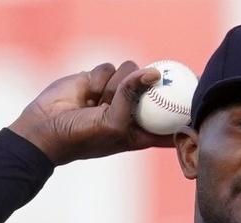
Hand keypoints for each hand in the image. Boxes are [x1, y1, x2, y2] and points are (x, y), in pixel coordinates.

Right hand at [9, 61, 174, 164]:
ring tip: (99, 100)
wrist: (44, 129)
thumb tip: (154, 71)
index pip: (168, 124)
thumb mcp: (114, 123)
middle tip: (160, 77)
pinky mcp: (97, 79)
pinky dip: (100, 77)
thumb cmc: (82, 137)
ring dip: (116, 83)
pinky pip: (109, 67)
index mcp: (139, 133)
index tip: (197, 101)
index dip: (184, 113)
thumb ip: (133, 96)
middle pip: (153, 89)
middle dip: (153, 85)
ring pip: (131, 72)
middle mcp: (129, 112)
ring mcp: (113, 94)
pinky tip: (88, 92)